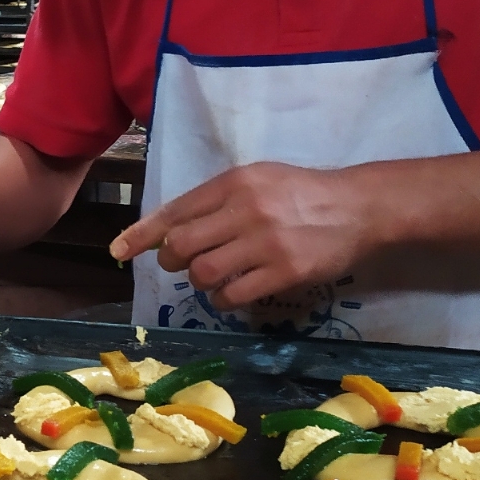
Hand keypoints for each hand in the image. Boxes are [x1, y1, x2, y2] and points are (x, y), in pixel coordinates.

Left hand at [109, 162, 383, 309]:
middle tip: (183, 263)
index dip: (142, 234)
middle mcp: (246, 209)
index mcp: (234, 182)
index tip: (119, 251)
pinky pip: (234, 295)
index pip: (175, 210)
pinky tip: (233, 292)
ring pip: (203, 273)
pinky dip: (224, 299)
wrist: (360, 207)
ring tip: (213, 277)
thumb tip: (169, 227)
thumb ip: (215, 199)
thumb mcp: (256, 179)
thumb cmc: (301, 192)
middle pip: (181, 245)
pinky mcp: (285, 272)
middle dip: (172, 260)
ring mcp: (266, 242)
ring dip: (199, 282)